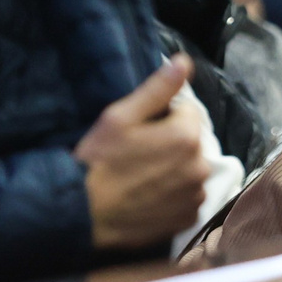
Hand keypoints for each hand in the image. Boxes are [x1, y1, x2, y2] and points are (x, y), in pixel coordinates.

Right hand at [76, 57, 211, 250]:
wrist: (81, 214)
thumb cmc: (97, 162)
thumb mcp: (119, 117)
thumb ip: (158, 89)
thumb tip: (184, 62)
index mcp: (186, 136)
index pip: (187, 111)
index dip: (162, 116)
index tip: (138, 130)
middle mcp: (200, 167)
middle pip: (190, 141)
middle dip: (170, 142)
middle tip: (135, 154)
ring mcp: (195, 196)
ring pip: (190, 169)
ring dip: (173, 169)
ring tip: (139, 176)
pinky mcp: (188, 219)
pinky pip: (187, 197)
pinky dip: (173, 194)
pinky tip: (147, 195)